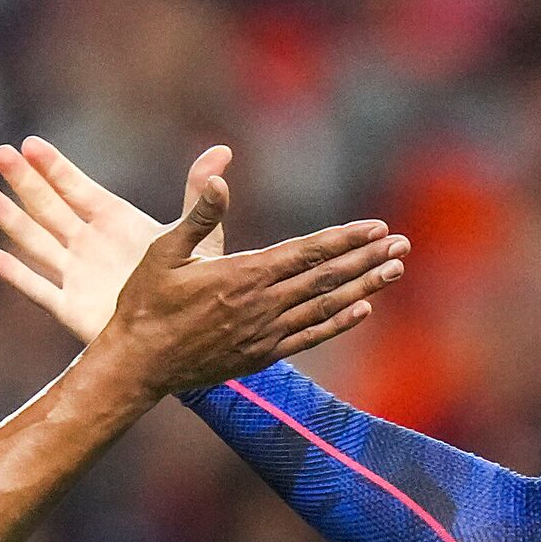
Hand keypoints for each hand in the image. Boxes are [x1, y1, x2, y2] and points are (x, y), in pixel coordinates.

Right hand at [0, 137, 222, 341]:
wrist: (180, 335)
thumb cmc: (189, 284)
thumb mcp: (197, 237)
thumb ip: (200, 196)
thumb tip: (222, 152)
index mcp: (114, 221)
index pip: (78, 188)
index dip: (55, 167)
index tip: (31, 144)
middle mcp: (89, 243)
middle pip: (49, 207)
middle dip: (25, 182)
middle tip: (0, 153)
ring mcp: (76, 274)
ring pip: (36, 242)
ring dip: (10, 220)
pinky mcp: (70, 307)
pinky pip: (38, 288)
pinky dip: (16, 274)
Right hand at [86, 164, 403, 400]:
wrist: (137, 365)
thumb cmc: (145, 303)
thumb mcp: (164, 251)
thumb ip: (197, 214)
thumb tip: (219, 176)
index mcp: (242, 276)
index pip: (307, 253)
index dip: (345, 239)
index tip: (377, 227)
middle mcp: (261, 306)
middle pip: (326, 279)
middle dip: (366, 259)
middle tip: (402, 244)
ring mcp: (264, 335)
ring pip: (326, 308)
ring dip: (364, 287)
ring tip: (395, 271)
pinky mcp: (260, 356)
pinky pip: (309, 337)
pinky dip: (338, 323)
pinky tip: (363, 310)